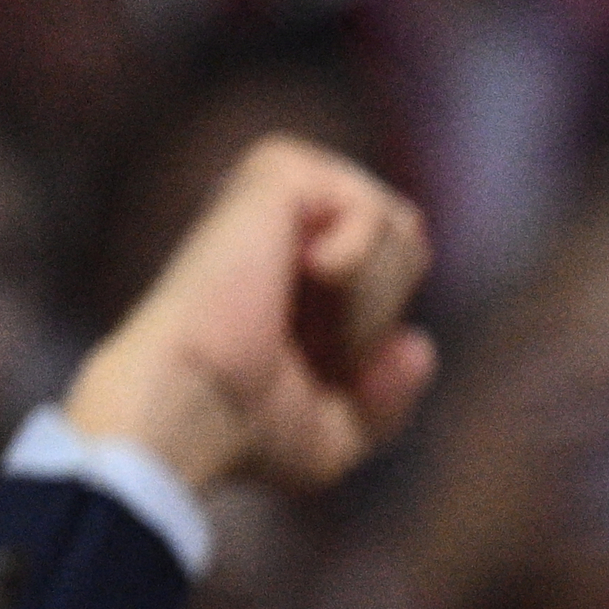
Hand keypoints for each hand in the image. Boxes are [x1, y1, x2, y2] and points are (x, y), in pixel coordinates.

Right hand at [61, 137, 434, 498]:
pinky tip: (304, 271)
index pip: (400, 267)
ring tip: (299, 315)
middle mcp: (283, 218)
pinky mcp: (276, 174)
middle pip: (410, 244)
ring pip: (400, 228)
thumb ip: (387, 396)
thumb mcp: (335, 433)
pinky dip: (358, 264)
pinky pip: (373, 210)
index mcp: (291, 265)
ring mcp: (277, 190)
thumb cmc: (242, 432)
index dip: (378, 331)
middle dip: (379, 314)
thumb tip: (418, 342)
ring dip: (369, 301)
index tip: (314, 368)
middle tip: (309, 343)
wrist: (190, 410)